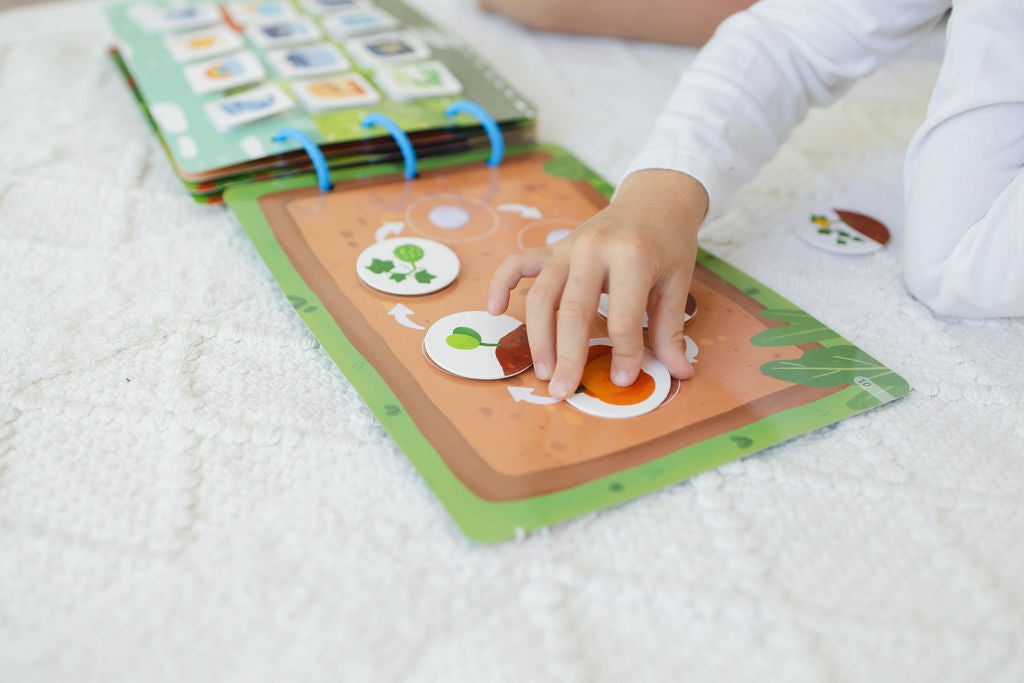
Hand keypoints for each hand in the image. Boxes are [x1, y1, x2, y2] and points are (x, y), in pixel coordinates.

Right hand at [488, 169, 707, 398]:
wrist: (655, 198)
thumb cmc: (668, 243)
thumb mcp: (678, 283)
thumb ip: (670, 329)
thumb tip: (680, 372)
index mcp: (632, 257)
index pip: (623, 317)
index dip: (623, 354)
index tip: (623, 380)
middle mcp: (594, 249)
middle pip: (573, 311)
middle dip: (568, 356)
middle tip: (563, 391)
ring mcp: (568, 246)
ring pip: (542, 296)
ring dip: (538, 338)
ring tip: (544, 372)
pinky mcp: (553, 247)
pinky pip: (518, 263)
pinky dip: (501, 284)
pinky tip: (495, 311)